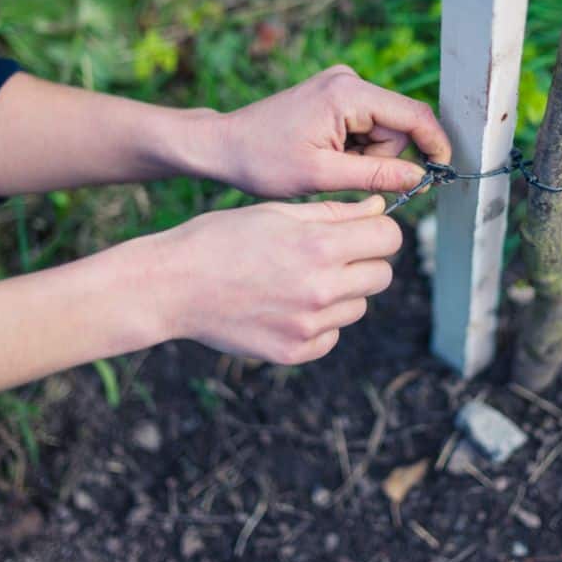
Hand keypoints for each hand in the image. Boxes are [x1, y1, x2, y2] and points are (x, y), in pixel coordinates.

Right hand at [140, 195, 399, 364]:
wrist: (171, 285)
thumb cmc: (221, 238)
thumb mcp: (277, 212)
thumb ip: (334, 214)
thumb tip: (377, 209)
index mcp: (320, 246)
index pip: (389, 237)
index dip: (379, 229)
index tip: (364, 230)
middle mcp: (321, 289)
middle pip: (382, 275)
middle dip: (365, 261)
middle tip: (331, 255)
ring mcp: (309, 326)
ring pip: (358, 306)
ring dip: (341, 293)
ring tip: (297, 280)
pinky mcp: (294, 352)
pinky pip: (331, 336)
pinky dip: (318, 323)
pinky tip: (284, 306)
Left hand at [205, 65, 451, 197]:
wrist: (224, 145)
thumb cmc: (263, 161)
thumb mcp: (322, 175)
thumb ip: (376, 175)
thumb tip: (420, 178)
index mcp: (347, 94)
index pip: (412, 115)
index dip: (434, 144)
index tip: (443, 172)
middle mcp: (348, 80)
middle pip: (399, 124)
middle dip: (385, 157)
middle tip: (348, 175)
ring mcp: (342, 85)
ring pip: (384, 128)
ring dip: (368, 155)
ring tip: (329, 165)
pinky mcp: (336, 95)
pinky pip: (367, 125)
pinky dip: (357, 147)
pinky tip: (328, 155)